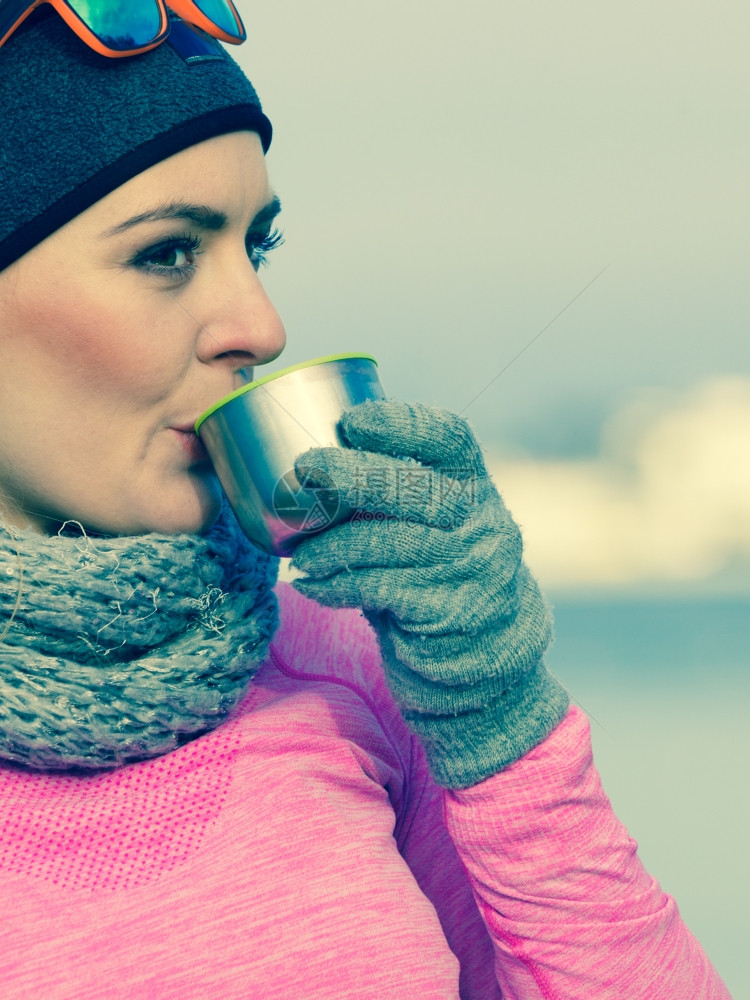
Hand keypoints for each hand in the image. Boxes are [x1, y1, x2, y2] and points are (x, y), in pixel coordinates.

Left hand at [290, 399, 568, 787]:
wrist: (485, 654)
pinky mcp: (448, 610)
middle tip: (306, 470)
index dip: (402, 423)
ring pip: (388, 542)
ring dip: (332, 545)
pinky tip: (313, 586)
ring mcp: (470, 567)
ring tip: (299, 554)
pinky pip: (379, 589)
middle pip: (415, 488)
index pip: (451, 437)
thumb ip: (396, 494)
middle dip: (353, 476)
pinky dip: (336, 586)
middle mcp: (481, 521)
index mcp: (475, 485)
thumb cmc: (436, 573)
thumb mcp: (433, 525)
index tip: (351, 421)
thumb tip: (314, 460)